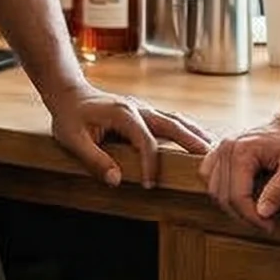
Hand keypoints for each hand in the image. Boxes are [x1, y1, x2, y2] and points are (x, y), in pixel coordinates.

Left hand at [49, 87, 212, 189]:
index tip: (151, 185)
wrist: (67, 93)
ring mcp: (142, 107)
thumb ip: (94, 160)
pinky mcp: (143, 111)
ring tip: (212, 148)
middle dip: (192, 141)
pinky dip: (185, 128)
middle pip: (172, 124)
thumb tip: (117, 180)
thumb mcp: (73, 140)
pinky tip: (196, 138)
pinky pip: (169, 119)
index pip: (146, 141)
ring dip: (194, 133)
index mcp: (123, 114)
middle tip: (211, 158)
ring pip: (175, 119)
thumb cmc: (69, 117)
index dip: (151, 164)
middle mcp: (138, 107)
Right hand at [198, 117, 279, 231]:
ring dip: (231, 206)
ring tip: (254, 213)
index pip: (237, 196)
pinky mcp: (221, 151)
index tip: (270, 226)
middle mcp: (226, 148)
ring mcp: (221, 148)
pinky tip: (241, 198)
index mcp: (241, 152)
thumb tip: (262, 213)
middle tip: (265, 223)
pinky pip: (210, 178)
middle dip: (243, 215)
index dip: (252, 217)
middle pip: (223, 196)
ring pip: (214, 190)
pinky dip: (222, 192)